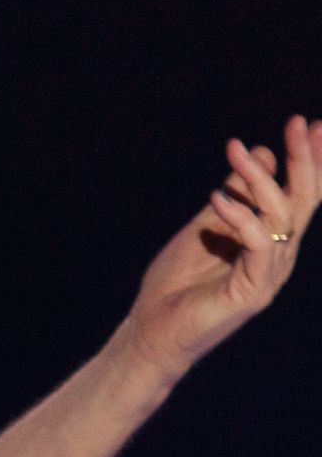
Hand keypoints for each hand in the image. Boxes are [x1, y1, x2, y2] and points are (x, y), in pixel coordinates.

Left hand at [120, 114, 318, 383]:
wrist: (150, 334)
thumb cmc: (175, 284)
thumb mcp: (205, 226)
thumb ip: (235, 195)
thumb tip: (262, 151)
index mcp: (268, 241)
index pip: (298, 195)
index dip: (310, 161)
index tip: (312, 123)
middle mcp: (277, 256)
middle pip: (303, 202)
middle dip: (305, 160)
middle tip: (298, 122)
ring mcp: (268, 276)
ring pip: (280, 218)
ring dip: (260, 179)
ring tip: (236, 150)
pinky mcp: (252, 293)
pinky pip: (257, 247)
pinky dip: (240, 218)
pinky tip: (217, 197)